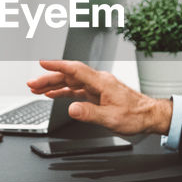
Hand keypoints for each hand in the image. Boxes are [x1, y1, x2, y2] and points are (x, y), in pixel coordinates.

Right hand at [27, 60, 172, 134]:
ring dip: (54, 85)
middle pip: (69, 76)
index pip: (75, 69)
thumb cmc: (136, 115)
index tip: (42, 63)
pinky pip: (77, 90)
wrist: (150, 115)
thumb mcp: (111, 118)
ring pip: (72, 82)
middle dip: (49, 78)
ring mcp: (98, 87)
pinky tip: (53, 94)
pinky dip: (64, 92)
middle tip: (32, 85)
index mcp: (102, 82)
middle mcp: (99, 81)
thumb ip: (90, 113)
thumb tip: (72, 108)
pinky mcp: (98, 94)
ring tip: (37, 89)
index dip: (58, 65)